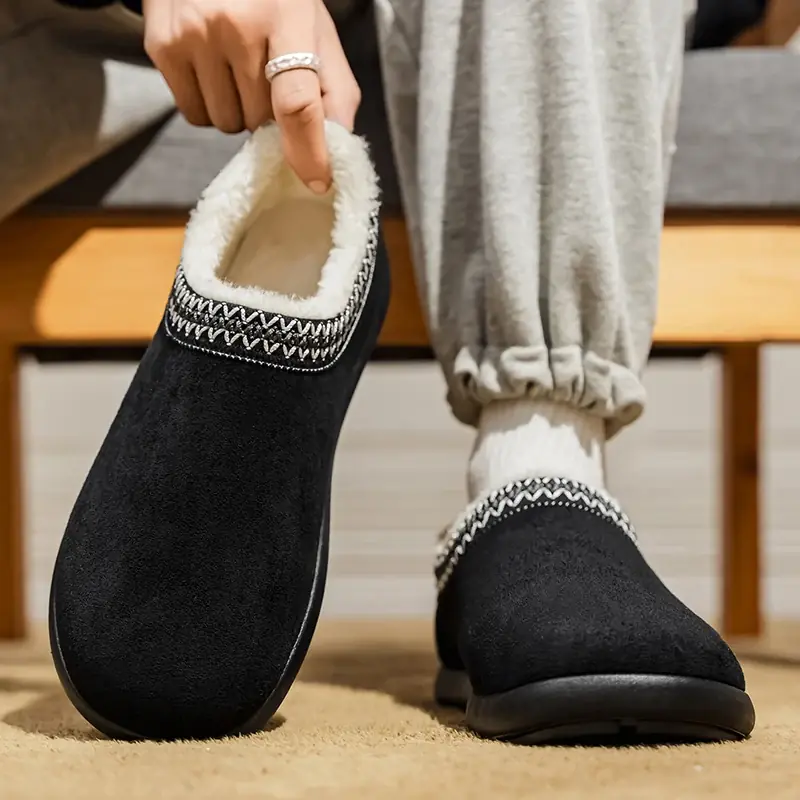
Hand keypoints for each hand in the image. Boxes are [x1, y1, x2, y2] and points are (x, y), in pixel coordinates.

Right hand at [142, 0, 360, 191]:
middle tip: (265, 77)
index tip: (318, 181)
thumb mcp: (315, 28)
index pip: (297, 102)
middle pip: (259, 121)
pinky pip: (194, 114)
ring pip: (226, 124)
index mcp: (286, 14)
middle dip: (268, 114)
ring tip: (236, 68)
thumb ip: (336, 88)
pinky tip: (211, 67)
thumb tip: (338, 148)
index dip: (308, 151)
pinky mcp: (162, 44)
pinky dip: (208, 103)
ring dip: (237, 111)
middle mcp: (236, 23)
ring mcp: (194, 33)